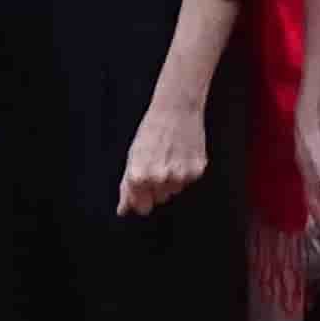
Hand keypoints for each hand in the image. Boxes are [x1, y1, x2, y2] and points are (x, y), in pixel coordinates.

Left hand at [117, 97, 207, 215]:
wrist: (176, 109)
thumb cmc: (151, 131)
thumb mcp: (133, 157)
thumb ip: (126, 187)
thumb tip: (122, 211)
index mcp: (138, 177)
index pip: (142, 207)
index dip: (142, 198)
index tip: (144, 187)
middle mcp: (159, 179)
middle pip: (160, 199)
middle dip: (157, 186)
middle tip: (158, 162)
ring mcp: (179, 176)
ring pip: (175, 190)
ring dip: (172, 178)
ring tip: (170, 155)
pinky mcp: (196, 171)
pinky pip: (189, 181)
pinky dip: (186, 170)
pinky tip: (182, 153)